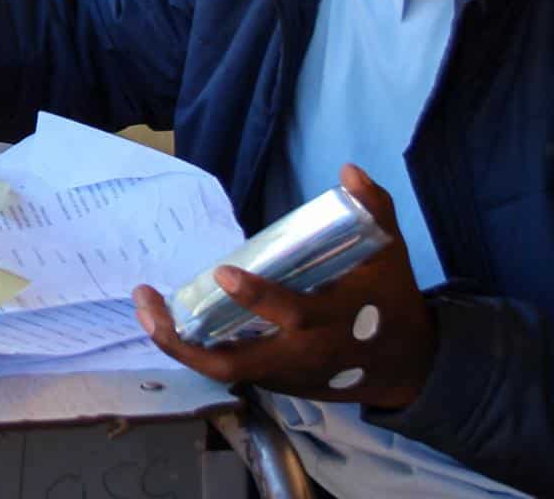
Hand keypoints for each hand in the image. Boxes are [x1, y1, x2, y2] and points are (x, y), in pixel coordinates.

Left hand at [132, 165, 436, 409]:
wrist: (407, 365)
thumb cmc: (392, 301)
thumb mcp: (389, 253)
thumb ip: (373, 209)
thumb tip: (349, 170)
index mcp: (333, 321)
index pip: (293, 314)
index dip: (258, 298)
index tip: (223, 272)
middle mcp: (302, 355)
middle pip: (236, 362)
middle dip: (185, 340)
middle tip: (148, 302)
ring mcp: (285, 375)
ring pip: (223, 370)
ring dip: (179, 344)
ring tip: (146, 308)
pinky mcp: (277, 383)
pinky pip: (229, 369)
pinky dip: (196, 349)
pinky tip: (170, 319)